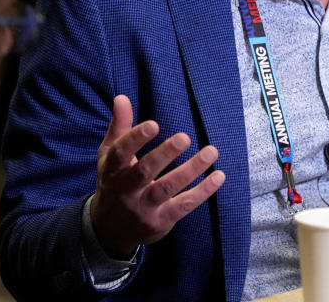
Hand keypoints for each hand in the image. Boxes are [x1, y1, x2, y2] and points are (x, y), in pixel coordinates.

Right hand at [90, 95, 225, 257]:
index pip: (120, 153)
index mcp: (112, 170)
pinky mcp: (160, 220)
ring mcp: (143, 207)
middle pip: (144, 172)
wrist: (109, 230)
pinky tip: (219, 176)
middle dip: (164, 155)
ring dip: (191, 170)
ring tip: (212, 151)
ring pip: (167, 188)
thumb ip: (119, 127)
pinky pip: (183, 205)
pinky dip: (202, 192)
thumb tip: (122, 98)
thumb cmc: (115, 182)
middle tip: (184, 137)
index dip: (135, 139)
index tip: (154, 124)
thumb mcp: (109, 157)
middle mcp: (125, 190)